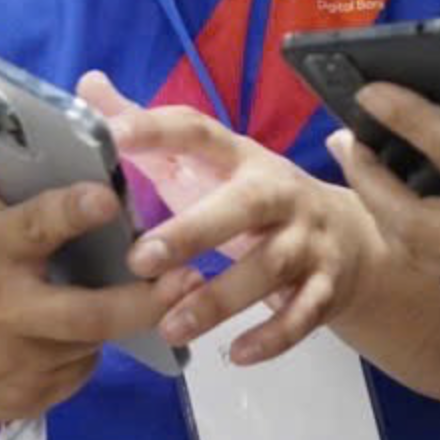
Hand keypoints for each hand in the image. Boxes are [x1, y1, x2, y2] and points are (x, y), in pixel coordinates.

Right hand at [0, 127, 188, 423]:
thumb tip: (11, 101)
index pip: (36, 227)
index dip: (73, 212)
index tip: (109, 198)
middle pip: (87, 311)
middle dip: (143, 298)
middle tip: (190, 278)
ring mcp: (12, 363)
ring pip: (92, 340)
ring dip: (118, 318)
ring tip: (146, 295)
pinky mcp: (23, 401)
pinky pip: (78, 371)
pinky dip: (87, 349)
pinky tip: (79, 332)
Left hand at [90, 72, 375, 368]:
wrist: (351, 239)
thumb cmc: (255, 201)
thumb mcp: (207, 165)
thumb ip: (150, 134)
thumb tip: (88, 83)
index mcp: (240, 157)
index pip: (198, 132)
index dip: (156, 130)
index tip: (110, 137)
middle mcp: (278, 192)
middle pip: (242, 206)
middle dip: (193, 232)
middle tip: (138, 260)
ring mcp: (307, 240)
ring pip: (269, 267)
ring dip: (220, 298)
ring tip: (171, 326)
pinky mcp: (326, 285)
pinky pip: (302, 314)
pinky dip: (273, 336)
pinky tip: (236, 355)